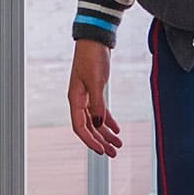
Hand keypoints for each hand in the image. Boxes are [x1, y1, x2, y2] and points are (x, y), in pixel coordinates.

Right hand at [67, 40, 122, 156]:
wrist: (95, 40)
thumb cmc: (92, 58)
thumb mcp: (96, 81)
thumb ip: (97, 104)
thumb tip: (98, 124)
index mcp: (75, 99)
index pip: (80, 127)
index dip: (90, 141)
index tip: (102, 151)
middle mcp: (79, 101)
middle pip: (89, 127)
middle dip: (100, 141)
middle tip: (113, 154)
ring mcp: (87, 96)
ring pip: (96, 121)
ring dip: (106, 134)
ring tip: (118, 145)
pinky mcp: (95, 91)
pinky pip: (101, 111)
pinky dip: (108, 121)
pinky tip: (117, 129)